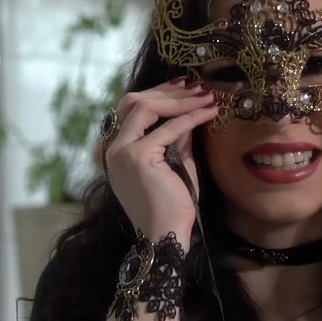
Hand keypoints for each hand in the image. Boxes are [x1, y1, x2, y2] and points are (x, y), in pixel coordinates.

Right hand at [103, 78, 217, 242]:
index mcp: (116, 150)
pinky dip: (190, 117)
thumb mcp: (175, 162)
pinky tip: (208, 112)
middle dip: (168, 91)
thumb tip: (187, 112)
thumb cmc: (172, 205)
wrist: (165, 234)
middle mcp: (113, 148)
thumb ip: (176, 137)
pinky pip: (168, 128)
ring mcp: (122, 151)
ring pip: (146, 107)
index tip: (183, 88)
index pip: (131, 109)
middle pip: (134, 102)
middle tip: (197, 86)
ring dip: (179, 100)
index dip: (157, 94)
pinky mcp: (138, 156)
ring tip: (206, 96)